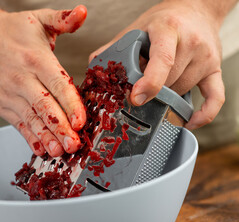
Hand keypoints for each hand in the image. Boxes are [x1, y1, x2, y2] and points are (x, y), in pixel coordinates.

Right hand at [0, 4, 86, 156]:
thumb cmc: (11, 31)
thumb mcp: (39, 19)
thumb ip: (63, 19)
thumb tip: (83, 12)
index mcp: (35, 58)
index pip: (56, 84)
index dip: (70, 104)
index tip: (80, 122)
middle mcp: (21, 79)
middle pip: (44, 107)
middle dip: (60, 128)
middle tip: (74, 145)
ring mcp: (8, 94)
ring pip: (30, 119)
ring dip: (46, 137)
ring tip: (59, 152)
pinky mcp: (1, 104)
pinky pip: (17, 123)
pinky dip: (30, 137)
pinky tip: (41, 149)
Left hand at [89, 0, 228, 129]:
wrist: (196, 9)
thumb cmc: (162, 21)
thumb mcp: (136, 28)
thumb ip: (114, 49)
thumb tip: (93, 70)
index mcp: (168, 30)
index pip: (163, 60)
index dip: (149, 83)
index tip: (136, 98)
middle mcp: (192, 43)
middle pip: (169, 82)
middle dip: (151, 91)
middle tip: (139, 89)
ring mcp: (206, 58)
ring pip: (183, 91)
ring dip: (166, 97)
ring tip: (157, 87)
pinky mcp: (215, 69)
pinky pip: (216, 98)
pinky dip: (204, 115)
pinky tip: (188, 122)